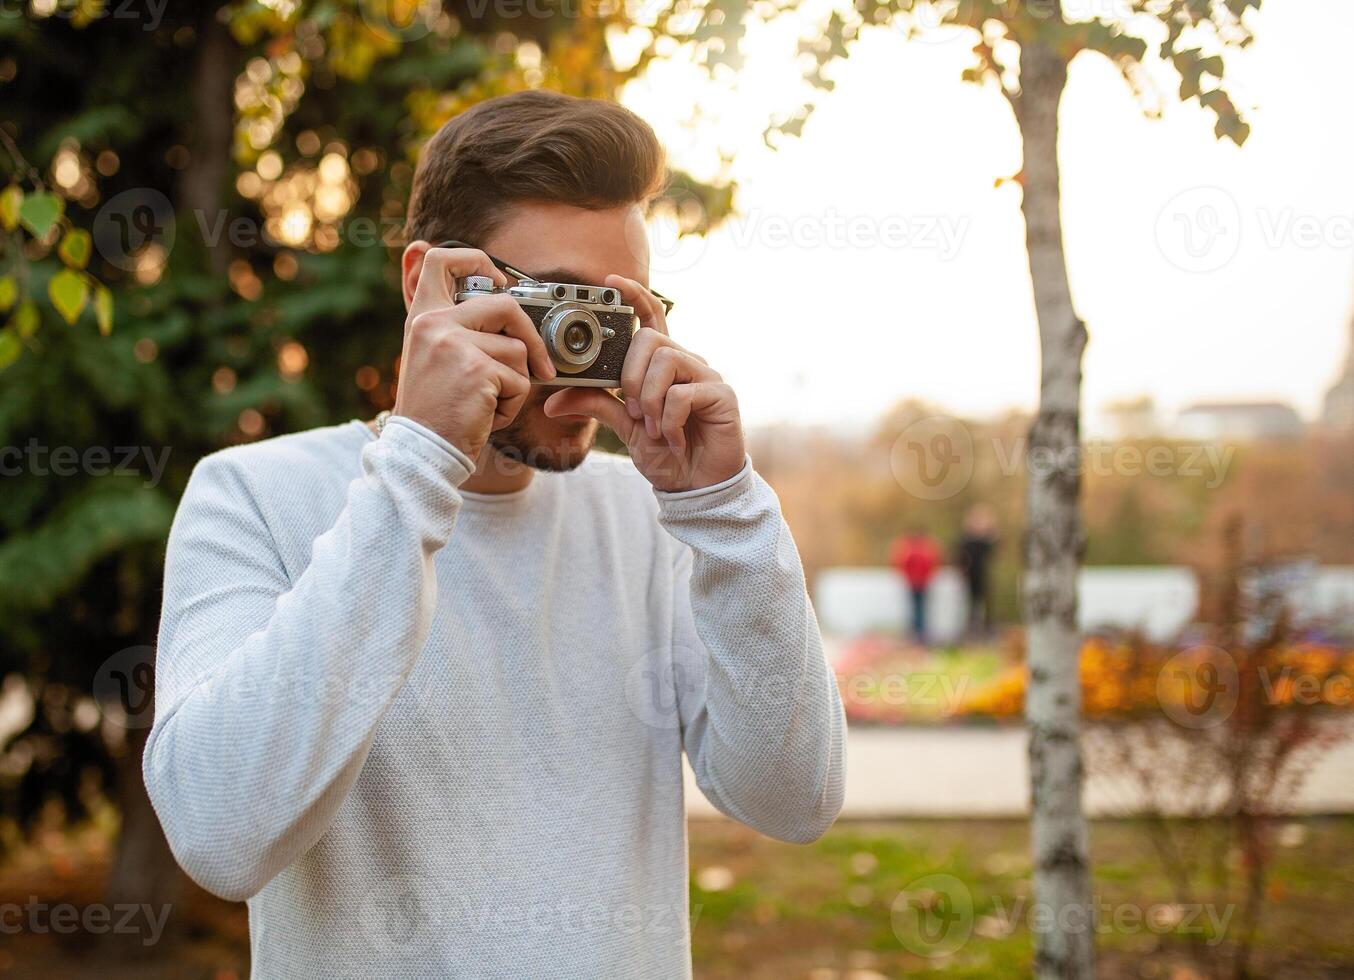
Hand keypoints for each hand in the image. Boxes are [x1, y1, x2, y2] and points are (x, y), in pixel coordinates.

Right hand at [394, 245, 555, 458]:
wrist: (420, 452)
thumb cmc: (435, 412)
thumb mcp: (434, 359)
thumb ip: (460, 331)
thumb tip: (509, 314)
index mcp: (422, 317)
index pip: (440, 259)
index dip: (476, 260)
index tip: (500, 281)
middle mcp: (434, 323)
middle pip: (505, 304)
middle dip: (532, 337)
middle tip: (541, 368)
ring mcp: (454, 344)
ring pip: (518, 349)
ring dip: (516, 383)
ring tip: (488, 403)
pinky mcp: (477, 369)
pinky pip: (519, 381)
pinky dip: (512, 405)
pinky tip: (487, 416)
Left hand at [542, 275, 744, 492]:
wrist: (696, 487)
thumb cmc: (666, 454)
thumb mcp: (623, 426)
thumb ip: (595, 405)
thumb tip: (552, 401)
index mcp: (663, 365)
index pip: (651, 316)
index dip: (634, 295)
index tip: (612, 280)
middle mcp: (687, 362)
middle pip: (651, 339)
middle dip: (631, 376)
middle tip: (633, 411)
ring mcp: (707, 375)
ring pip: (666, 360)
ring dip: (650, 400)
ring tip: (654, 428)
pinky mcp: (722, 394)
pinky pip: (682, 393)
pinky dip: (668, 421)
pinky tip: (673, 439)